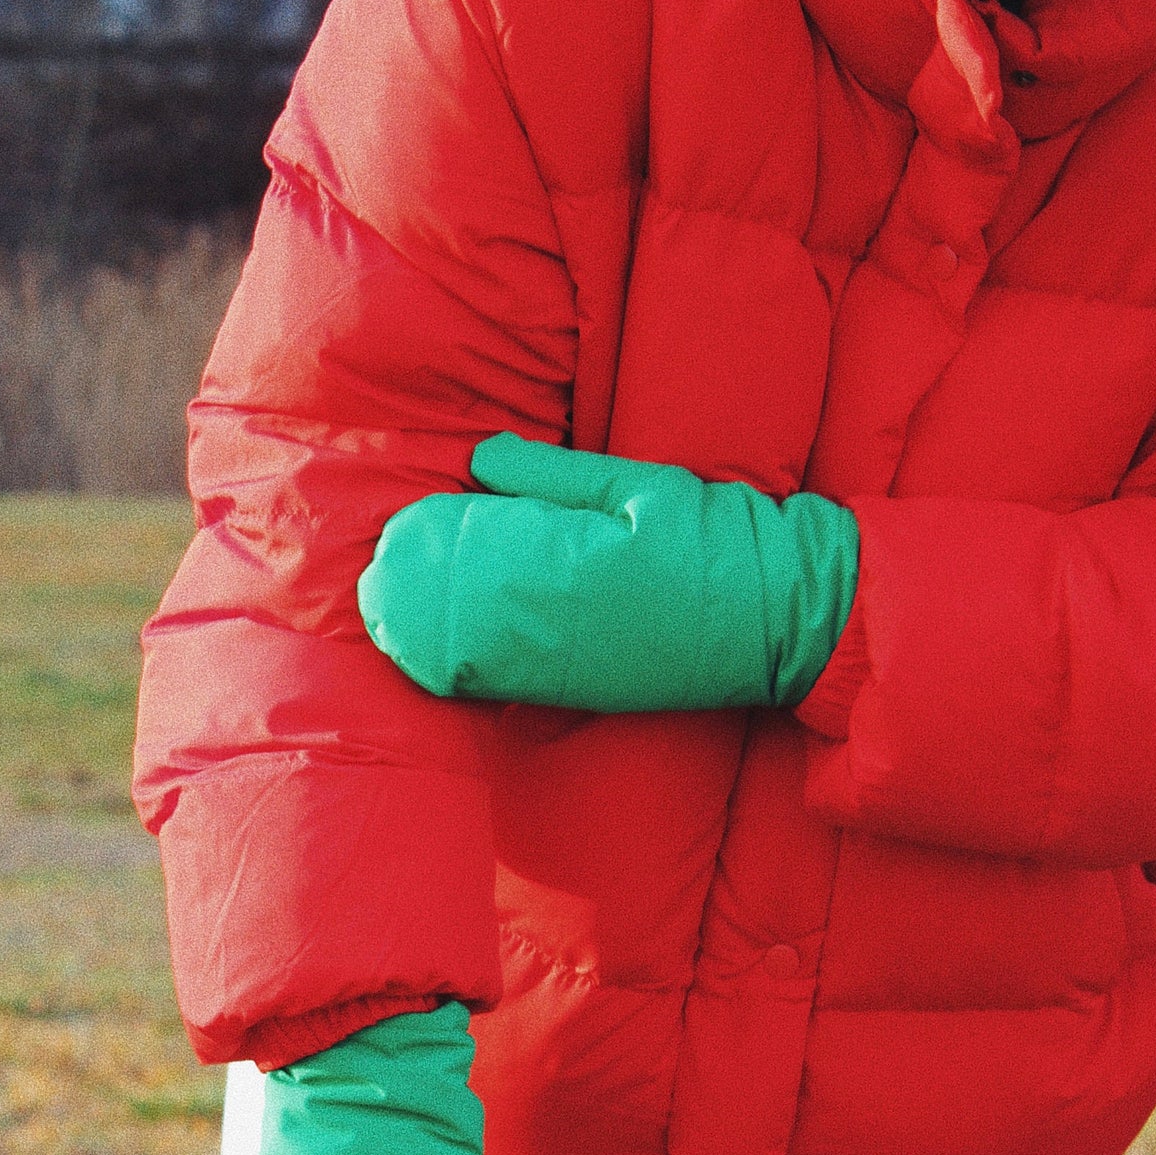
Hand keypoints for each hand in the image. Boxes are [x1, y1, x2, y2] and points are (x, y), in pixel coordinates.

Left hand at [358, 431, 858, 711]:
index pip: (462, 549)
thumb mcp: (638, 486)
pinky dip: (449, 665)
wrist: (779, 621)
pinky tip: (428, 648)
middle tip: (376, 569)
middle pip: (445, 610)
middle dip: (404, 590)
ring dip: (415, 633)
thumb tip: (480, 460)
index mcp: (567, 557)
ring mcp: (559, 665)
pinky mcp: (571, 693)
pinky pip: (491, 684)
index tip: (396, 526)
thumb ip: (553, 477)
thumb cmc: (715, 541)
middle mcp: (553, 620)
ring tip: (386, 607)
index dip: (419, 540)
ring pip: (457, 655)